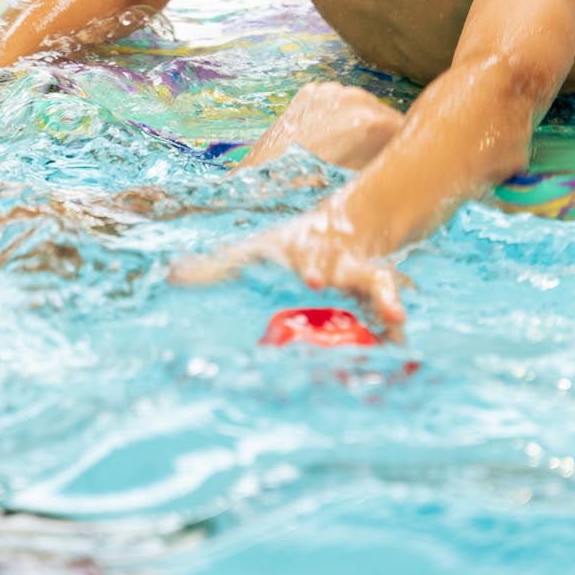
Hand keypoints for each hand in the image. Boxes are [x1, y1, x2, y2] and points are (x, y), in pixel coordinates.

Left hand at [171, 203, 409, 338]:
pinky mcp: (377, 294)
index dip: (309, 267)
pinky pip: (390, 310)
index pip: (303, 257)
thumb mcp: (254, 253)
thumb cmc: (290, 249)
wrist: (349, 226)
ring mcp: (359, 274)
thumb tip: (171, 276)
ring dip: (385, 299)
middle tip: (331, 289)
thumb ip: (216, 267)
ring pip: (376, 282)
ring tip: (397, 318)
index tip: (314, 280)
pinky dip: (397, 330)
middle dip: (330, 275)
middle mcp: (333, 260)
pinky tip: (404, 349)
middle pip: (338, 266)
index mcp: (302, 251)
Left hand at [236, 82, 404, 171]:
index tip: (400, 165)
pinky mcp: (311, 91)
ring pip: (360, 106)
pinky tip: (325, 140)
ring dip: (359, 125)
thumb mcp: (359, 187)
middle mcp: (354, 98)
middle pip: (384, 115)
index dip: (405, 150)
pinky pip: (334, 102)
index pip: (407, 131)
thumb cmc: (308, 192)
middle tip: (373, 163)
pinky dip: (334, 116)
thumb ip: (387, 170)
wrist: (258, 182)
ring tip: (346, 153)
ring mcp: (330, 91)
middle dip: (382, 137)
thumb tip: (408, 172)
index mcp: (373, 123)